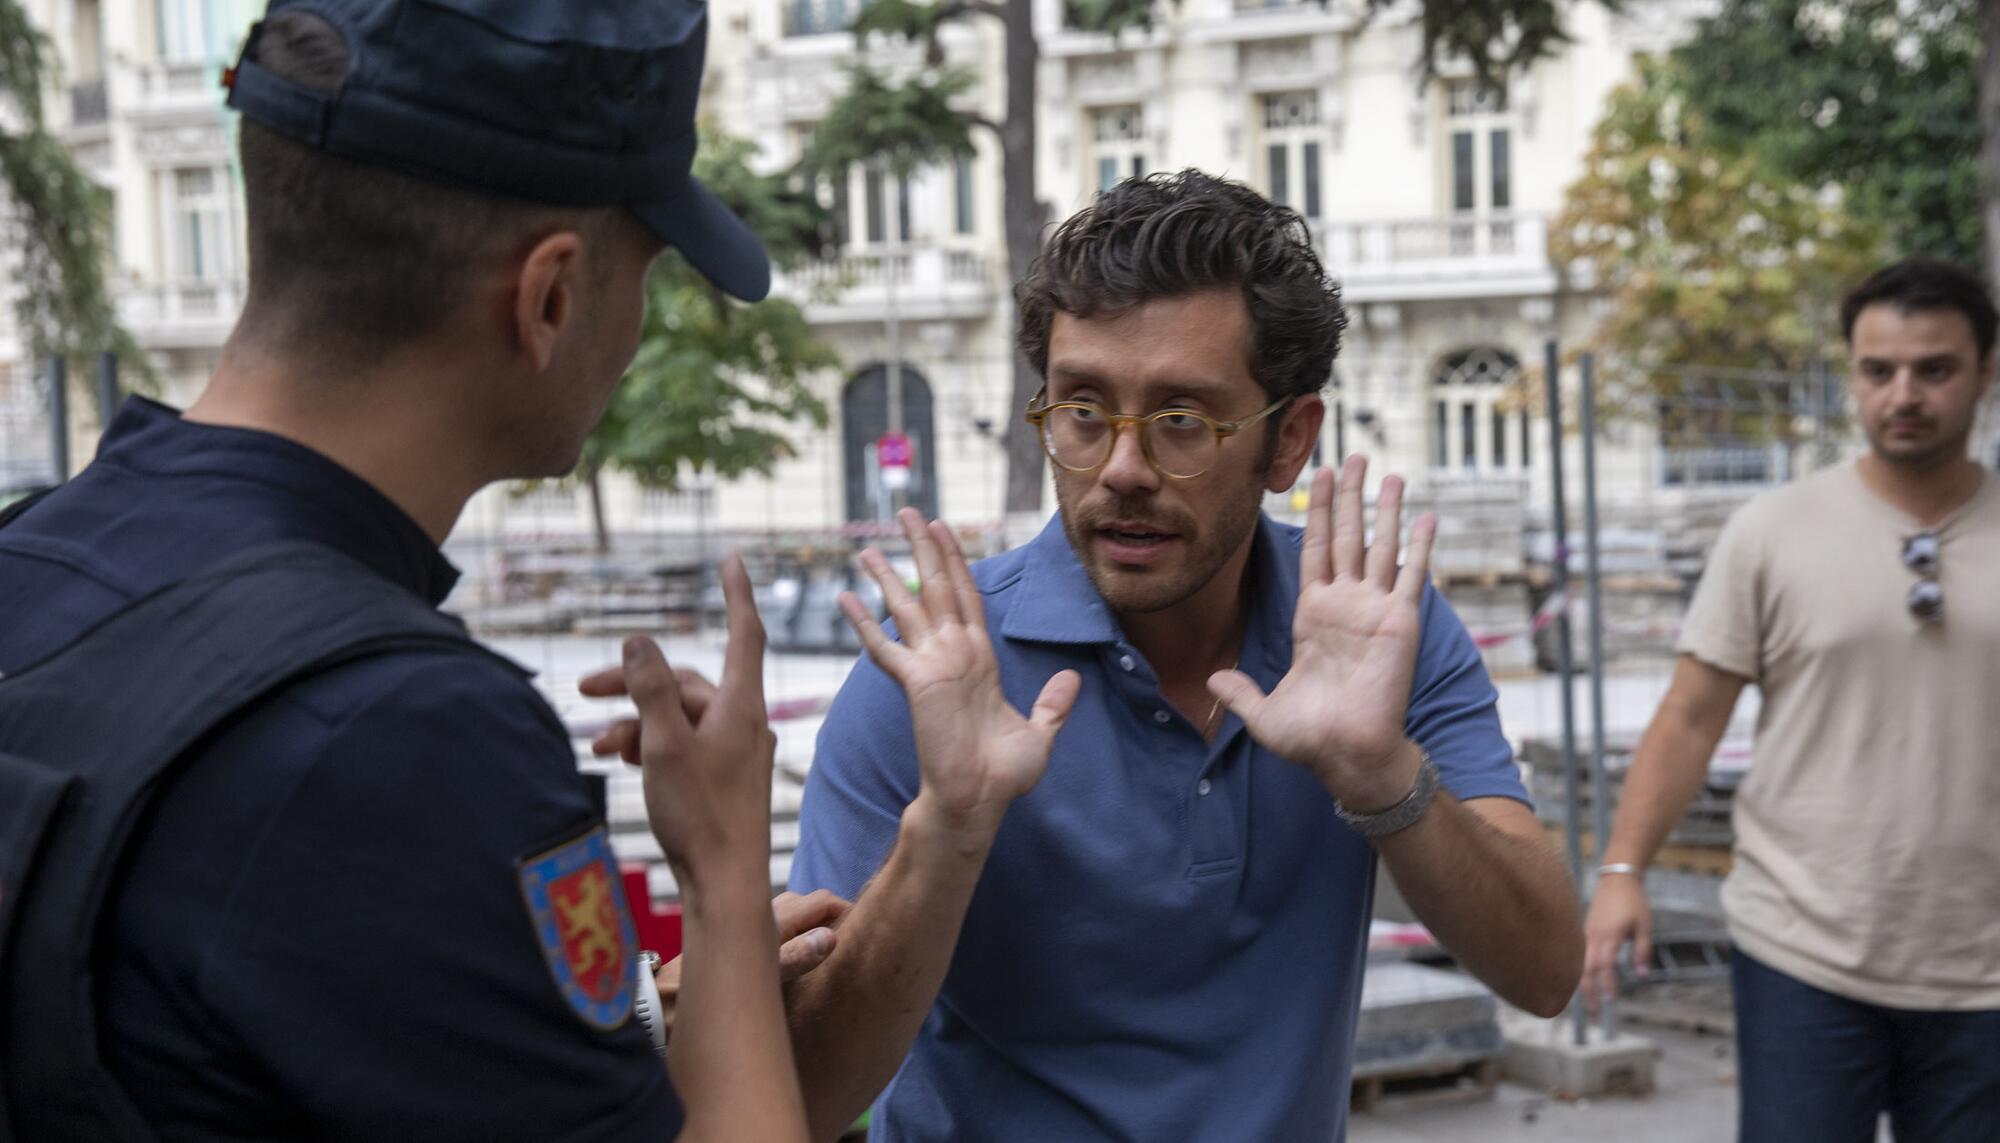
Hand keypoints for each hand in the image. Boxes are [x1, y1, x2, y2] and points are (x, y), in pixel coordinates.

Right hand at [605, 554, 773, 892]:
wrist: (725, 886)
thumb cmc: (700, 817)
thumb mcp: (664, 745)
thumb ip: (650, 689)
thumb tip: (638, 640)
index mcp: (740, 705)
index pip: (743, 632)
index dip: (737, 592)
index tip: (734, 558)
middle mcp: (744, 722)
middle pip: (686, 681)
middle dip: (635, 683)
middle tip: (583, 690)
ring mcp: (736, 752)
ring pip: (679, 717)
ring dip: (636, 723)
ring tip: (597, 746)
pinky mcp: (723, 779)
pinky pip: (684, 745)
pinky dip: (651, 746)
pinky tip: (619, 760)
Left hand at [651, 890, 850, 1042]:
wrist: (655, 1007)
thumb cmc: (703, 994)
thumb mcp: (755, 979)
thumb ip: (793, 959)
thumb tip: (831, 938)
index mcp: (768, 918)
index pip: (822, 900)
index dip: (846, 911)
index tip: (866, 931)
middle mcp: (757, 915)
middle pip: (807, 904)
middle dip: (831, 918)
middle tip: (851, 944)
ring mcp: (744, 927)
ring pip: (789, 916)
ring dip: (811, 927)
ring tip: (827, 954)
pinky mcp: (733, 942)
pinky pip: (774, 930)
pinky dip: (793, 937)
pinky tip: (792, 963)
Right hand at [840, 509, 1080, 835]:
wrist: (979, 803)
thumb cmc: (1003, 777)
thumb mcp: (1040, 733)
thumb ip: (1053, 704)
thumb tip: (1072, 678)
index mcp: (980, 661)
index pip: (967, 598)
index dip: (957, 562)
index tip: (944, 531)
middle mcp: (953, 656)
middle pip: (937, 588)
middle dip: (923, 549)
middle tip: (907, 512)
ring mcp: (932, 667)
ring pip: (908, 608)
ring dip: (888, 576)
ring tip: (865, 547)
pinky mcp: (917, 683)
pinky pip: (885, 646)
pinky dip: (864, 623)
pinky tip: (845, 599)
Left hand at [1208, 457, 1435, 809]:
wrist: (1347, 758)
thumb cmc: (1311, 741)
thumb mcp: (1263, 713)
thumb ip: (1240, 692)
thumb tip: (1212, 680)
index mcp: (1312, 617)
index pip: (1313, 552)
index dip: (1315, 515)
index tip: (1316, 480)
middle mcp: (1345, 606)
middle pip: (1345, 537)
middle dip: (1347, 497)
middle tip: (1352, 456)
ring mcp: (1374, 611)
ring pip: (1379, 547)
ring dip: (1385, 510)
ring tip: (1390, 472)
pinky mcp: (1400, 623)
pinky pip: (1412, 576)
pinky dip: (1421, 546)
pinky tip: (1427, 517)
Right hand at [1582, 873, 1651, 1008]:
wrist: (1617, 878)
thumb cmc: (1633, 901)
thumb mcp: (1644, 926)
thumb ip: (1643, 951)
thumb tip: (1641, 975)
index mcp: (1610, 935)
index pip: (1606, 965)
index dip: (1607, 983)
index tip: (1611, 1000)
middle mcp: (1594, 936)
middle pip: (1586, 968)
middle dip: (1588, 991)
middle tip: (1594, 1012)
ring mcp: (1587, 933)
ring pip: (1580, 962)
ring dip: (1582, 983)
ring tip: (1586, 1002)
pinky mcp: (1585, 931)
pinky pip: (1579, 954)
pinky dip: (1580, 970)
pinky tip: (1583, 980)